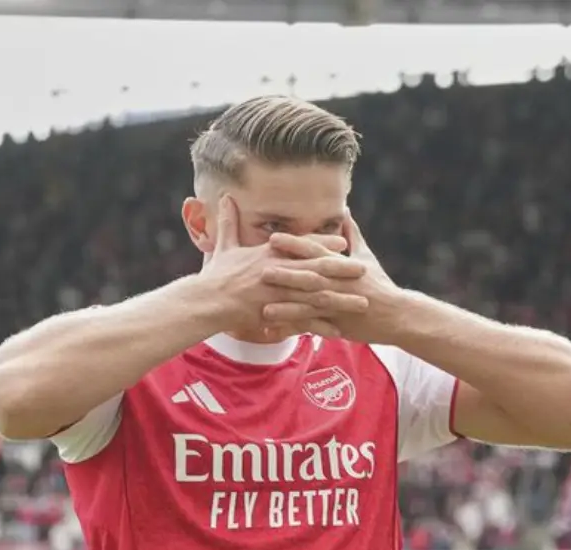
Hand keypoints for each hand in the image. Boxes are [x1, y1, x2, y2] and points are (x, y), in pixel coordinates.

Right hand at [197, 196, 369, 337]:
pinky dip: (321, 325)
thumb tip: (226, 198)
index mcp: (269, 254)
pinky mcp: (275, 312)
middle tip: (364, 269)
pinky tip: (339, 330)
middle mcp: (278, 271)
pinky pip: (303, 320)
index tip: (344, 243)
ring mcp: (278, 292)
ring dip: (341, 299)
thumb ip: (229, 223)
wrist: (206, 301)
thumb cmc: (215, 275)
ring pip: (316, 296)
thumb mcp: (224, 246)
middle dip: (343, 269)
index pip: (303, 246)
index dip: (324, 245)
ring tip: (362, 303)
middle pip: (317, 268)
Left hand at [262, 212, 403, 342]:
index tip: (273, 238)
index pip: (315, 252)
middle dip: (285, 274)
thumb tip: (345, 210)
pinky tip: (274, 333)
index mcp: (341, 265)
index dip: (294, 245)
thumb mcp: (366, 256)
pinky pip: (312, 328)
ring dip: (287, 307)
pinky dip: (293, 330)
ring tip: (264, 308)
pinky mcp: (338, 324)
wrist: (397, 314)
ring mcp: (338, 305)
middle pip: (309, 278)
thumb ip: (352, 234)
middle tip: (260, 270)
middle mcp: (338, 283)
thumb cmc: (379, 283)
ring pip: (310, 306)